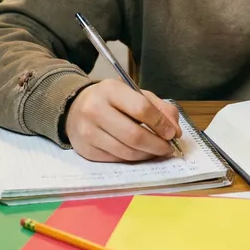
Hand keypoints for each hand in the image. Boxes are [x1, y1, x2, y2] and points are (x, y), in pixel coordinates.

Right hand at [65, 81, 181, 161]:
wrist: (74, 107)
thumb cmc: (111, 100)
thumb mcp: (134, 94)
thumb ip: (159, 108)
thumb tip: (175, 131)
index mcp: (111, 90)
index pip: (141, 109)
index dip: (161, 123)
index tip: (172, 133)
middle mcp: (95, 110)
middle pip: (134, 135)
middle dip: (157, 145)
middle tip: (168, 148)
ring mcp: (88, 132)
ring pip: (126, 152)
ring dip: (147, 155)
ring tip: (156, 151)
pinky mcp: (85, 150)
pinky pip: (116, 159)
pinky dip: (132, 159)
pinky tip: (140, 153)